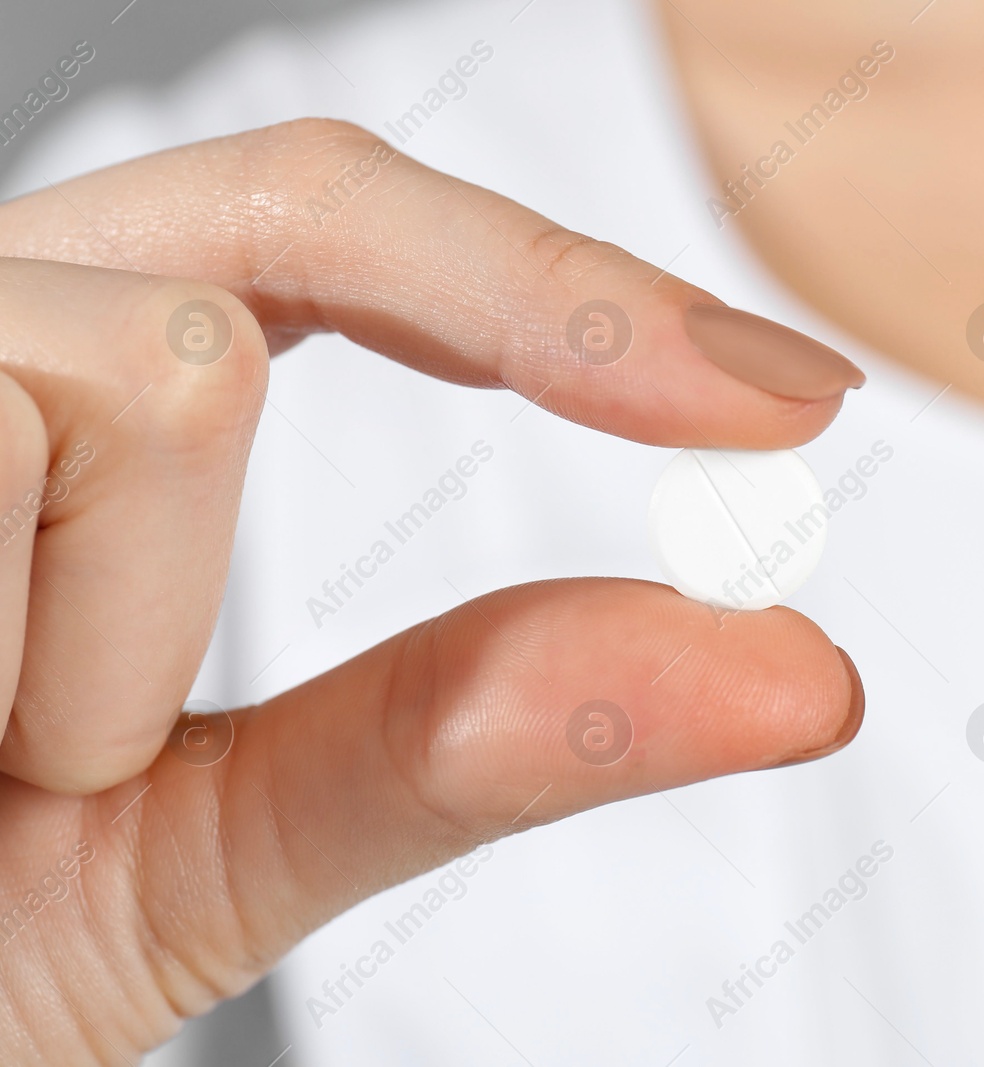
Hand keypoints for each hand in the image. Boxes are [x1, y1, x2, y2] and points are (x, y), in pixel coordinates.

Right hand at [0, 119, 863, 1062]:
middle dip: (547, 297)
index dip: (565, 295)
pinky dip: (32, 652)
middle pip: (293, 198)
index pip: (328, 248)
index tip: (788, 399)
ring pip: (156, 360)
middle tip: (770, 406)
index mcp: (48, 401)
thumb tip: (793, 671)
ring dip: (124, 633)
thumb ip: (472, 740)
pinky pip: (32, 416)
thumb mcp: (196, 849)